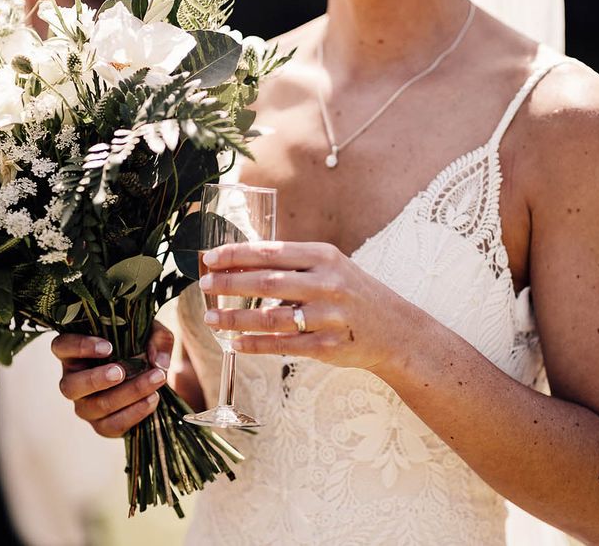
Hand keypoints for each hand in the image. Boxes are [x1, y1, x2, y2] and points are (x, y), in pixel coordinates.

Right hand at [50, 320, 173, 437]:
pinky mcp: (101, 425)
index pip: (62, 346)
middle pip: (71, 385)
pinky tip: (153, 398)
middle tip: (120, 372)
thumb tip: (157, 361)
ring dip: (127, 394)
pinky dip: (134, 413)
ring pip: (95, 406)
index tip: (108, 347)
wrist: (153, 376)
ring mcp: (85, 406)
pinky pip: (112, 425)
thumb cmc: (143, 346)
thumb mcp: (154, 334)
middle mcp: (74, 380)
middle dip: (96, 379)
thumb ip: (158, 339)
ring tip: (154, 380)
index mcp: (75, 352)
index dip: (80, 347)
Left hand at [199, 241, 404, 369]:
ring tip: (211, 319)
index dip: (237, 255)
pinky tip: (236, 344)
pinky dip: (256, 345)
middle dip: (230, 284)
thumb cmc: (351, 291)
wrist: (394, 328)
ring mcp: (328, 317)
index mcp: (324, 257)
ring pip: (271, 318)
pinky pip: (283, 346)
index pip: (271, 252)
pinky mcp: (328, 346)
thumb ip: (291, 262)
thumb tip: (239, 261)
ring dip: (236, 320)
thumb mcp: (329, 266)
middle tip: (204, 285)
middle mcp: (327, 284)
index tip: (211, 258)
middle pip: (268, 282)